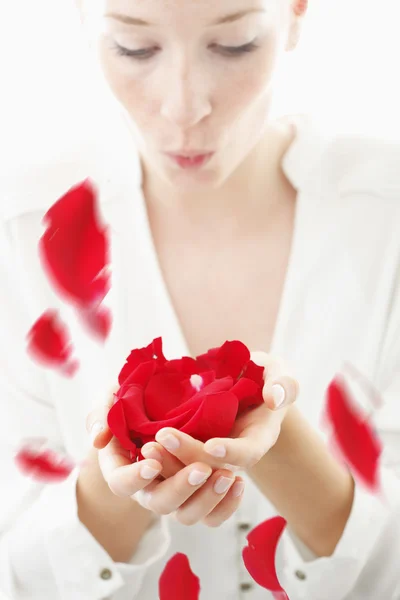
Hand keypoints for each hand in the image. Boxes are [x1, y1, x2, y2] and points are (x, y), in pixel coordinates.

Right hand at [86, 397, 244, 526]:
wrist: (178, 394)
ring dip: (208, 498)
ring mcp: (178, 491)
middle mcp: (150, 486)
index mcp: (125, 466)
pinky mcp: (203, 491)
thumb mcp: (119, 395)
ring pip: (189, 515)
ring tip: (228, 475)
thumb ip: (104, 412)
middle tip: (202, 467)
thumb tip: (99, 440)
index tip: (153, 462)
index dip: (135, 478)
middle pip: (160, 504)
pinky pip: (214, 514)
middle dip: (181, 488)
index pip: (121, 484)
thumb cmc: (140, 394)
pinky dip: (228, 504)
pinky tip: (239, 482)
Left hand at [151, 352, 298, 470]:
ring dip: (169, 467)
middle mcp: (232, 455)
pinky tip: (141, 450)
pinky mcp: (190, 453)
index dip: (230, 453)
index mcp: (257, 439)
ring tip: (146, 448)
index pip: (246, 454)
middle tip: (162, 437)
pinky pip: (175, 470)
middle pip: (212, 470)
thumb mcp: (278, 372)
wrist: (244, 383)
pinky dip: (161, 464)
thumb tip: (275, 398)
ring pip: (190, 479)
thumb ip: (284, 383)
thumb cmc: (264, 375)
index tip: (211, 445)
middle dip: (189, 457)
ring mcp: (209, 457)